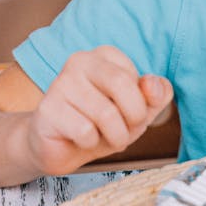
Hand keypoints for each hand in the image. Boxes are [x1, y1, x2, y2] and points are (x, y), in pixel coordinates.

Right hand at [26, 45, 172, 175]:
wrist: (61, 149)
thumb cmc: (102, 125)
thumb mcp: (139, 110)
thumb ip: (157, 94)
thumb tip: (152, 84)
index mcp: (106, 55)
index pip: (140, 78)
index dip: (141, 106)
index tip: (127, 114)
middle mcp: (81, 60)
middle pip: (122, 84)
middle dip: (133, 119)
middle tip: (123, 132)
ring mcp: (60, 82)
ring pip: (106, 113)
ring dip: (114, 137)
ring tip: (101, 137)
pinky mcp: (48, 108)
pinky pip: (85, 131)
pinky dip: (90, 143)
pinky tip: (79, 139)